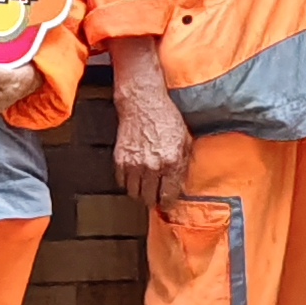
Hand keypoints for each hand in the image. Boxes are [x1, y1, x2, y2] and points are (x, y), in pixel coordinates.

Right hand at [112, 42, 195, 207]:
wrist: (142, 103)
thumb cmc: (166, 118)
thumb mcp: (185, 140)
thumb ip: (184, 164)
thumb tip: (182, 185)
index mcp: (172, 162)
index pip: (168, 196)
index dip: (168, 202)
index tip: (166, 200)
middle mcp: (153, 166)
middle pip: (149, 199)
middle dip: (153, 199)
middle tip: (154, 194)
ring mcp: (134, 164)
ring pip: (134, 193)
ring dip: (139, 192)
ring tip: (144, 185)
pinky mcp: (120, 159)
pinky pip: (122, 182)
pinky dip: (127, 181)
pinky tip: (134, 174)